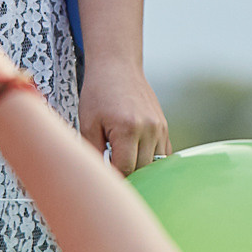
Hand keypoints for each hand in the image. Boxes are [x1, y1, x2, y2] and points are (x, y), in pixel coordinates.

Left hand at [78, 60, 170, 174]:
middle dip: (127, 176)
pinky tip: (137, 161)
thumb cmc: (99, 94)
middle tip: (112, 181)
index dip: (114, 179)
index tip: (103, 184)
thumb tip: (98, 176)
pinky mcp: (164, 126)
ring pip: (155, 164)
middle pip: (142, 168)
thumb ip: (94, 153)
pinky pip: (163, 153)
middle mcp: (149, 128)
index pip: (125, 168)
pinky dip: (151, 162)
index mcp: (128, 129)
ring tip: (124, 170)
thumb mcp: (88, 124)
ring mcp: (160, 127)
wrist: (117, 68)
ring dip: (140, 170)